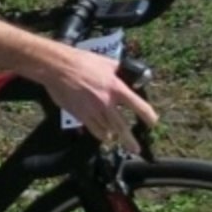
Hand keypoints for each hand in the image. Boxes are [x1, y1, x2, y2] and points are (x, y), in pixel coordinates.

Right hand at [37, 44, 157, 152]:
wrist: (59, 68)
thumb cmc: (82, 62)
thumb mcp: (107, 63)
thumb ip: (120, 72)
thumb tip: (130, 75)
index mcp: (116, 87)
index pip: (137, 105)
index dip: (148, 116)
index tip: (153, 122)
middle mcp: (106, 102)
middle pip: (122, 126)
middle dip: (130, 140)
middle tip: (136, 149)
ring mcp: (93, 111)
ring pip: (108, 129)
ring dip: (114, 135)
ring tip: (117, 139)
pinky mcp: (81, 115)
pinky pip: (95, 130)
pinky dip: (101, 135)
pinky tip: (105, 137)